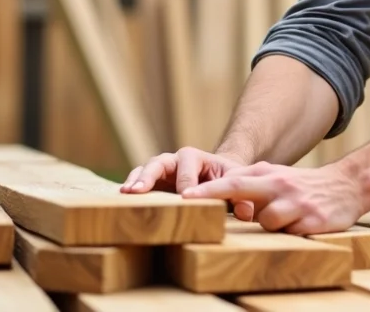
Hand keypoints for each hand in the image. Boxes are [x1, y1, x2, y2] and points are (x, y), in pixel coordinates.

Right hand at [119, 147, 253, 218]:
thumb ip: (243, 197)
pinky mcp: (153, 183)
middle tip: (138, 191)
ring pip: (145, 170)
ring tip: (126, 194)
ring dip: (135, 181)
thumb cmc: (228, 180)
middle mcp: (174, 160)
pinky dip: (130, 187)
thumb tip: (247, 212)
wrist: (218, 178)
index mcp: (195, 157)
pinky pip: (138, 181)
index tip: (184, 197)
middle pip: (159, 162)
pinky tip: (121, 201)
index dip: (185, 182)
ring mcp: (161, 171)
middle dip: (149, 176)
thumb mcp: (237, 184)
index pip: (187, 167)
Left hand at [181, 160, 367, 234]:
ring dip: (271, 225)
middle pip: (239, 189)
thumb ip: (251, 184)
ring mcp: (296, 202)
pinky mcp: (312, 221)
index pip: (232, 181)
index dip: (208, 190)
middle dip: (213, 194)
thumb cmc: (303, 186)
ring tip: (286, 220)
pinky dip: (291, 233)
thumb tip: (219, 196)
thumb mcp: (277, 177)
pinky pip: (290, 234)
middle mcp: (279, 184)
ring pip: (266, 221)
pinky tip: (302, 225)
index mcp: (268, 174)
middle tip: (189, 201)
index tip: (185, 196)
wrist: (347, 185)